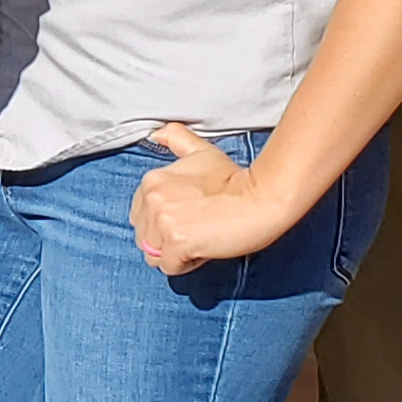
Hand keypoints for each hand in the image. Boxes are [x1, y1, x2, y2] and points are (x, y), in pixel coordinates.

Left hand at [129, 122, 299, 275]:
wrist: (260, 197)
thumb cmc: (234, 178)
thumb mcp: (200, 152)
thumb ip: (176, 140)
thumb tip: (156, 133)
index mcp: (151, 181)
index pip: (140, 218)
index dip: (165, 223)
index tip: (189, 218)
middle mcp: (151, 199)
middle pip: (145, 239)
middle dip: (168, 241)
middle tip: (198, 229)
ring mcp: (162, 220)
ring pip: (155, 256)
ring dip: (177, 254)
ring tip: (201, 238)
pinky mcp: (177, 240)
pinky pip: (170, 267)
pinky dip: (187, 264)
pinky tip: (205, 248)